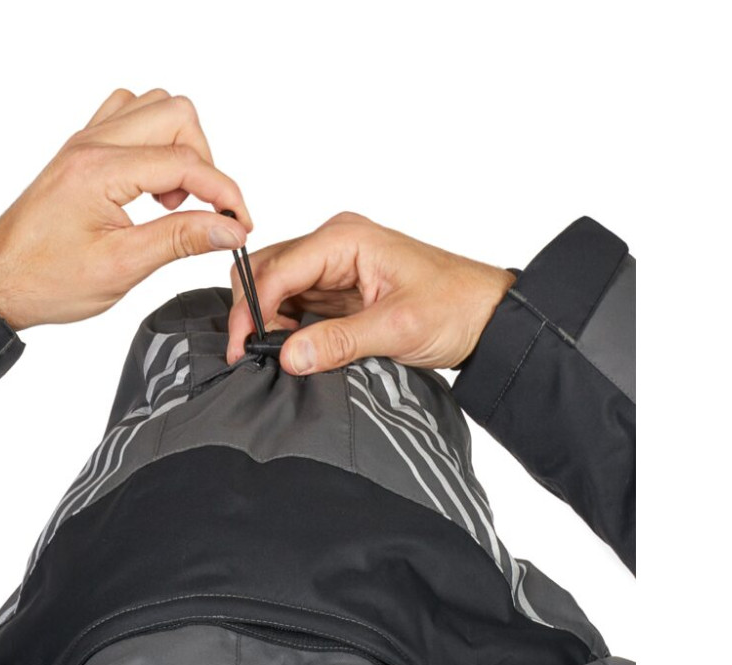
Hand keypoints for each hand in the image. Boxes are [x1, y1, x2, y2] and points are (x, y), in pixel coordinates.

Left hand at [0, 89, 251, 330]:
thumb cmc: (47, 279)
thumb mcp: (122, 267)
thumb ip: (180, 240)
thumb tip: (228, 228)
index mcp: (100, 171)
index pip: (185, 161)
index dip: (224, 192)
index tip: (239, 224)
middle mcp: (92, 145)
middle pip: (176, 116)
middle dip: (204, 162)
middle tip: (201, 209)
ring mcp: (85, 142)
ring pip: (154, 107)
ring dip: (179, 147)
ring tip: (173, 198)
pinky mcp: (82, 150)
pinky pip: (128, 116)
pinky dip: (153, 141)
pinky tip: (151, 181)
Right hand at [226, 213, 514, 372]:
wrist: (489, 318)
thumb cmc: (457, 307)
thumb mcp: (398, 328)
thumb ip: (339, 342)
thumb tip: (288, 356)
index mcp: (344, 239)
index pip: (275, 269)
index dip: (251, 310)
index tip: (242, 348)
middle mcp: (333, 245)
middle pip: (265, 271)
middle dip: (251, 312)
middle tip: (252, 356)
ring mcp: (334, 267)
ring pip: (275, 287)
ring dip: (266, 321)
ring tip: (274, 357)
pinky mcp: (338, 291)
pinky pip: (295, 304)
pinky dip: (284, 326)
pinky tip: (291, 350)